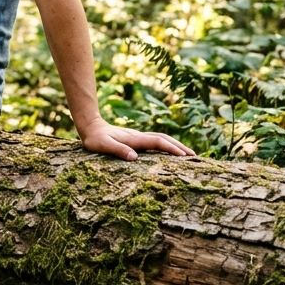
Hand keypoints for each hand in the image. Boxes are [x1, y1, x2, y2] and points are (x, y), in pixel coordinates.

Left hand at [78, 118, 195, 160]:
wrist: (90, 126)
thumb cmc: (94, 139)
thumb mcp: (102, 146)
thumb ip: (117, 150)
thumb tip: (134, 157)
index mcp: (134, 139)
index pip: (157, 142)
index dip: (171, 148)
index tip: (184, 157)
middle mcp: (139, 136)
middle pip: (164, 138)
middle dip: (179, 146)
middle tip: (194, 156)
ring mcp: (138, 136)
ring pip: (161, 138)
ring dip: (175, 145)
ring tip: (188, 154)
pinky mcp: (136, 138)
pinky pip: (155, 141)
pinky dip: (167, 144)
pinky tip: (170, 151)